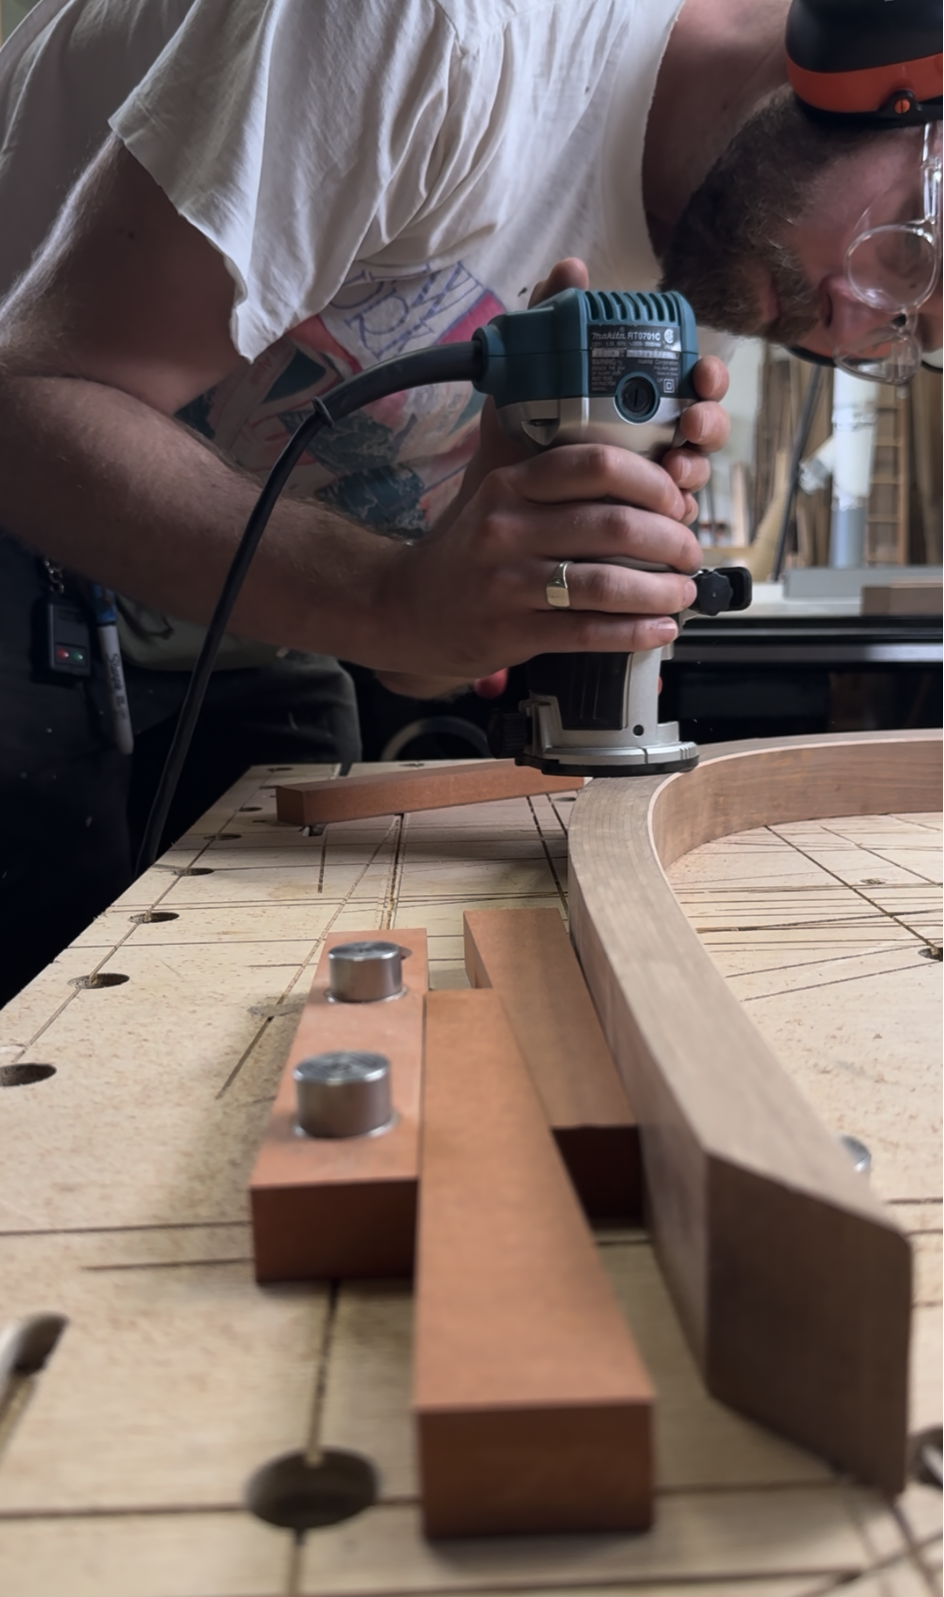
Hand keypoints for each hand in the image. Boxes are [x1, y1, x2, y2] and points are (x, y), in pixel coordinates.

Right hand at [375, 434, 706, 678]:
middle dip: (670, 540)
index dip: (652, 481)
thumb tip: (601, 411)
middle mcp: (507, 529)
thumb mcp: (490, 486)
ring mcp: (509, 584)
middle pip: (613, 525)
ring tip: (683, 590)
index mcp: (511, 485)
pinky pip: (589, 631)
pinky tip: (661, 628)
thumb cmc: (466, 547)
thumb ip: (538, 453)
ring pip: (606, 583)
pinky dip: (635, 631)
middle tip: (689, 549)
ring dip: (660, 589)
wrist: (407, 608)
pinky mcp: (513, 632)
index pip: (595, 465)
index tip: (676, 498)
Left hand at [445, 258, 729, 525]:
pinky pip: (674, 519)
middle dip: (709, 421)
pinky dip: (676, 514)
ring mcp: (654, 485)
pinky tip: (668, 513)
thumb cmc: (518, 446)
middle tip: (692, 422)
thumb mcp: (524, 383)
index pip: (690, 382)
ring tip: (676, 469)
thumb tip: (571, 268)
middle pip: (704, 426)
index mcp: (639, 403)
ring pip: (694, 472)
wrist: (494, 514)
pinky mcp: (644, 526)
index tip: (703, 374)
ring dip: (695, 467)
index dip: (708, 377)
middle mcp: (655, 440)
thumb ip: (548, 324)